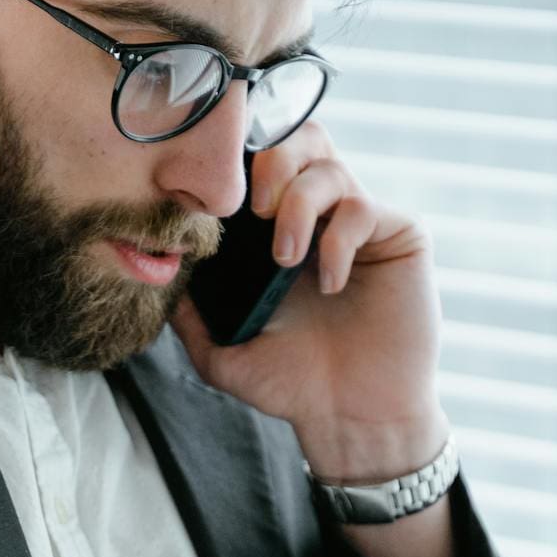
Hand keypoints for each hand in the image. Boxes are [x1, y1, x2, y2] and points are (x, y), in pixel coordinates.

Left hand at [169, 122, 446, 476]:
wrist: (350, 417)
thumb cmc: (293, 384)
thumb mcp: (222, 350)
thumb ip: (190, 313)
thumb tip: (158, 272)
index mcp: (279, 229)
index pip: (263, 162)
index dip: (240, 163)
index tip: (217, 200)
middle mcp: (322, 215)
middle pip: (301, 138)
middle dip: (272, 161)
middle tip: (257, 208)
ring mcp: (362, 222)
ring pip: (330, 167)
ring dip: (298, 206)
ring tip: (286, 259)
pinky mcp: (399, 236)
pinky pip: (364, 207)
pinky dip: (337, 240)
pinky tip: (329, 282)